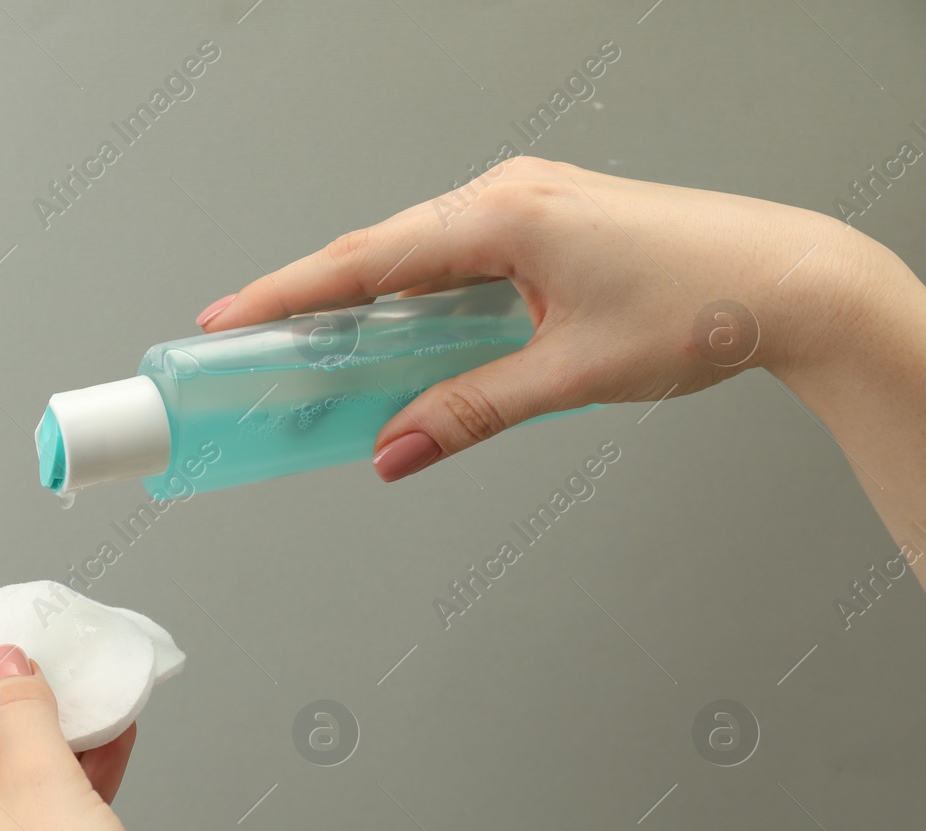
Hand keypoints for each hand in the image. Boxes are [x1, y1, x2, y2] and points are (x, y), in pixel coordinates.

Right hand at [196, 156, 907, 479]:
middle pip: (378, 250)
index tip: (227, 319)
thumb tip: (394, 448)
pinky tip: (396, 330)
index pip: (366, 260)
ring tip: (307, 348)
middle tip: (246, 344)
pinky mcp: (547, 220)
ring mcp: (528, 201)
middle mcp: (508, 194)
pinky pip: (454, 255)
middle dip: (308, 300)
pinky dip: (415, 294)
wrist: (793, 278)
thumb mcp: (572, 374)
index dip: (287, 294)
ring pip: (415, 252)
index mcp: (505, 215)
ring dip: (362, 300)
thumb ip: (471, 411)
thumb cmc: (704, 305)